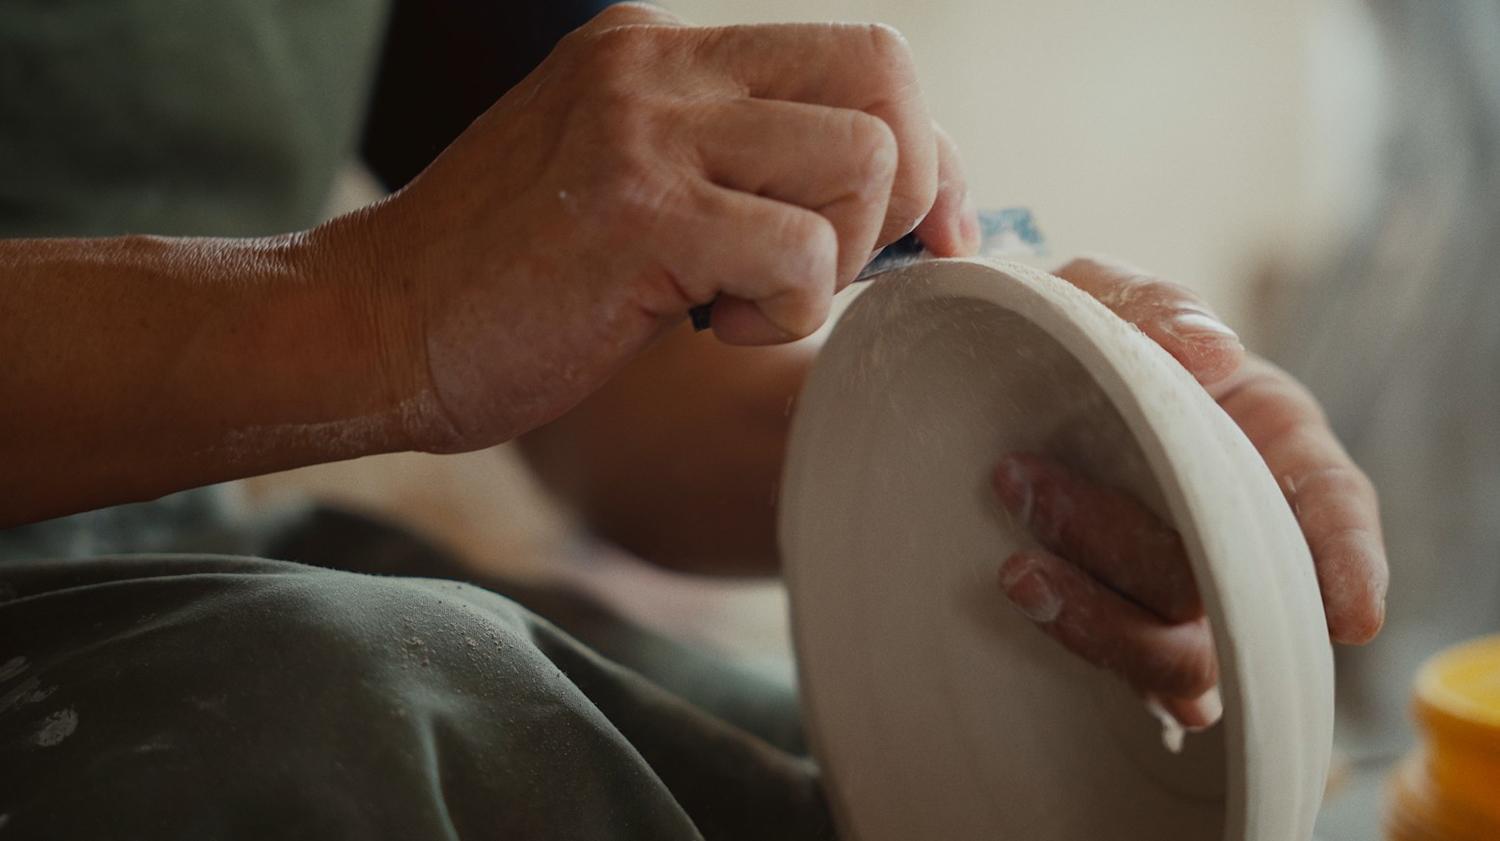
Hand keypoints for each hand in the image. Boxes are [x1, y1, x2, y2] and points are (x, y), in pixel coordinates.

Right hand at [319, 3, 978, 452]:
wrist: (373, 323)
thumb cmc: (510, 279)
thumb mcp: (630, 183)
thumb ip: (737, 164)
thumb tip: (894, 196)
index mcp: (661, 50)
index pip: (859, 56)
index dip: (924, 150)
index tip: (931, 232)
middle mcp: (658, 64)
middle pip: (884, 79)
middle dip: (906, 190)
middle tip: (838, 268)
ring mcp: (644, 130)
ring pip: (862, 160)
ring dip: (837, 259)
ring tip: (747, 300)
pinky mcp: (636, 213)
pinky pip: (799, 251)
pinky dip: (785, 313)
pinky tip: (709, 329)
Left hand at [990, 257, 1388, 727]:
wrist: (987, 392)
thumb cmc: (1073, 338)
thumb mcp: (1099, 295)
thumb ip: (1153, 309)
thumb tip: (1212, 357)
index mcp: (1267, 439)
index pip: (1331, 503)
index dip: (1347, 558)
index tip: (1349, 615)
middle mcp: (1241, 531)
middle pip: (1226, 580)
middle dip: (1121, 541)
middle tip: (1019, 478)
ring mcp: (1187, 597)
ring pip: (1180, 650)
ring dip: (1096, 612)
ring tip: (1013, 565)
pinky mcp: (1126, 634)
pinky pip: (1128, 676)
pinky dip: (1085, 649)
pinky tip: (1032, 606)